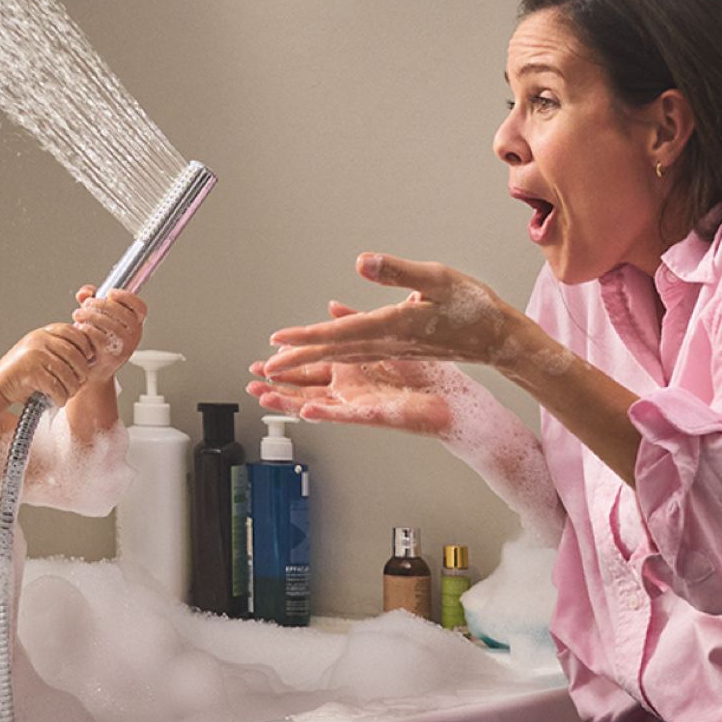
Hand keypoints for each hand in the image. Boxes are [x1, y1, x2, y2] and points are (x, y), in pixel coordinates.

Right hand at [0, 323, 96, 406]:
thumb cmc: (23, 373)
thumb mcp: (42, 352)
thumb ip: (60, 349)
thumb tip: (91, 356)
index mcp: (44, 333)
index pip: (74, 333)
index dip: (85, 347)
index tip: (88, 359)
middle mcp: (39, 339)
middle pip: (75, 354)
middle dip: (82, 372)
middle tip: (80, 383)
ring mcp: (34, 354)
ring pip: (68, 373)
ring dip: (72, 388)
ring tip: (68, 394)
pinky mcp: (30, 371)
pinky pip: (56, 386)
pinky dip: (60, 397)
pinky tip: (57, 400)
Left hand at [72, 286, 144, 378]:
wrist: (90, 371)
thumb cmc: (94, 342)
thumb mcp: (94, 318)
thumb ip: (90, 299)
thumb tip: (86, 292)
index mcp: (134, 324)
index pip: (140, 307)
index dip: (127, 297)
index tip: (110, 293)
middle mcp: (134, 335)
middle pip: (123, 313)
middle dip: (101, 304)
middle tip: (86, 304)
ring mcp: (126, 347)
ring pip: (112, 324)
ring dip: (92, 315)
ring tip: (78, 314)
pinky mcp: (114, 357)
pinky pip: (102, 338)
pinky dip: (89, 330)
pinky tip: (80, 328)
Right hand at [249, 304, 464, 435]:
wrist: (468, 387)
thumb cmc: (443, 361)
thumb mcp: (403, 320)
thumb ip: (365, 316)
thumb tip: (336, 305)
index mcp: (363, 360)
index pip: (321, 355)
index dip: (294, 352)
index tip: (271, 348)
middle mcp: (359, 383)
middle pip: (311, 382)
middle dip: (281, 379)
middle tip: (253, 377)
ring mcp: (366, 401)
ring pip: (320, 402)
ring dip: (291, 399)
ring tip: (264, 395)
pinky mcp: (380, 415)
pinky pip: (348, 415)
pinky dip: (327, 413)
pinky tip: (307, 410)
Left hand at [263, 253, 512, 378]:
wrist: (497, 337)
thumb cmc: (473, 306)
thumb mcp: (438, 278)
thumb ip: (398, 272)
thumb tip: (361, 263)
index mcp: (392, 327)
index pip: (339, 334)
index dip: (307, 338)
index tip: (278, 343)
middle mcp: (387, 343)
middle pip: (334, 351)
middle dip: (298, 358)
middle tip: (265, 366)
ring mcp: (392, 348)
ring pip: (343, 355)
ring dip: (312, 358)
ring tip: (284, 361)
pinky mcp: (398, 346)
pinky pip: (358, 351)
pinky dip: (336, 350)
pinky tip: (325, 344)